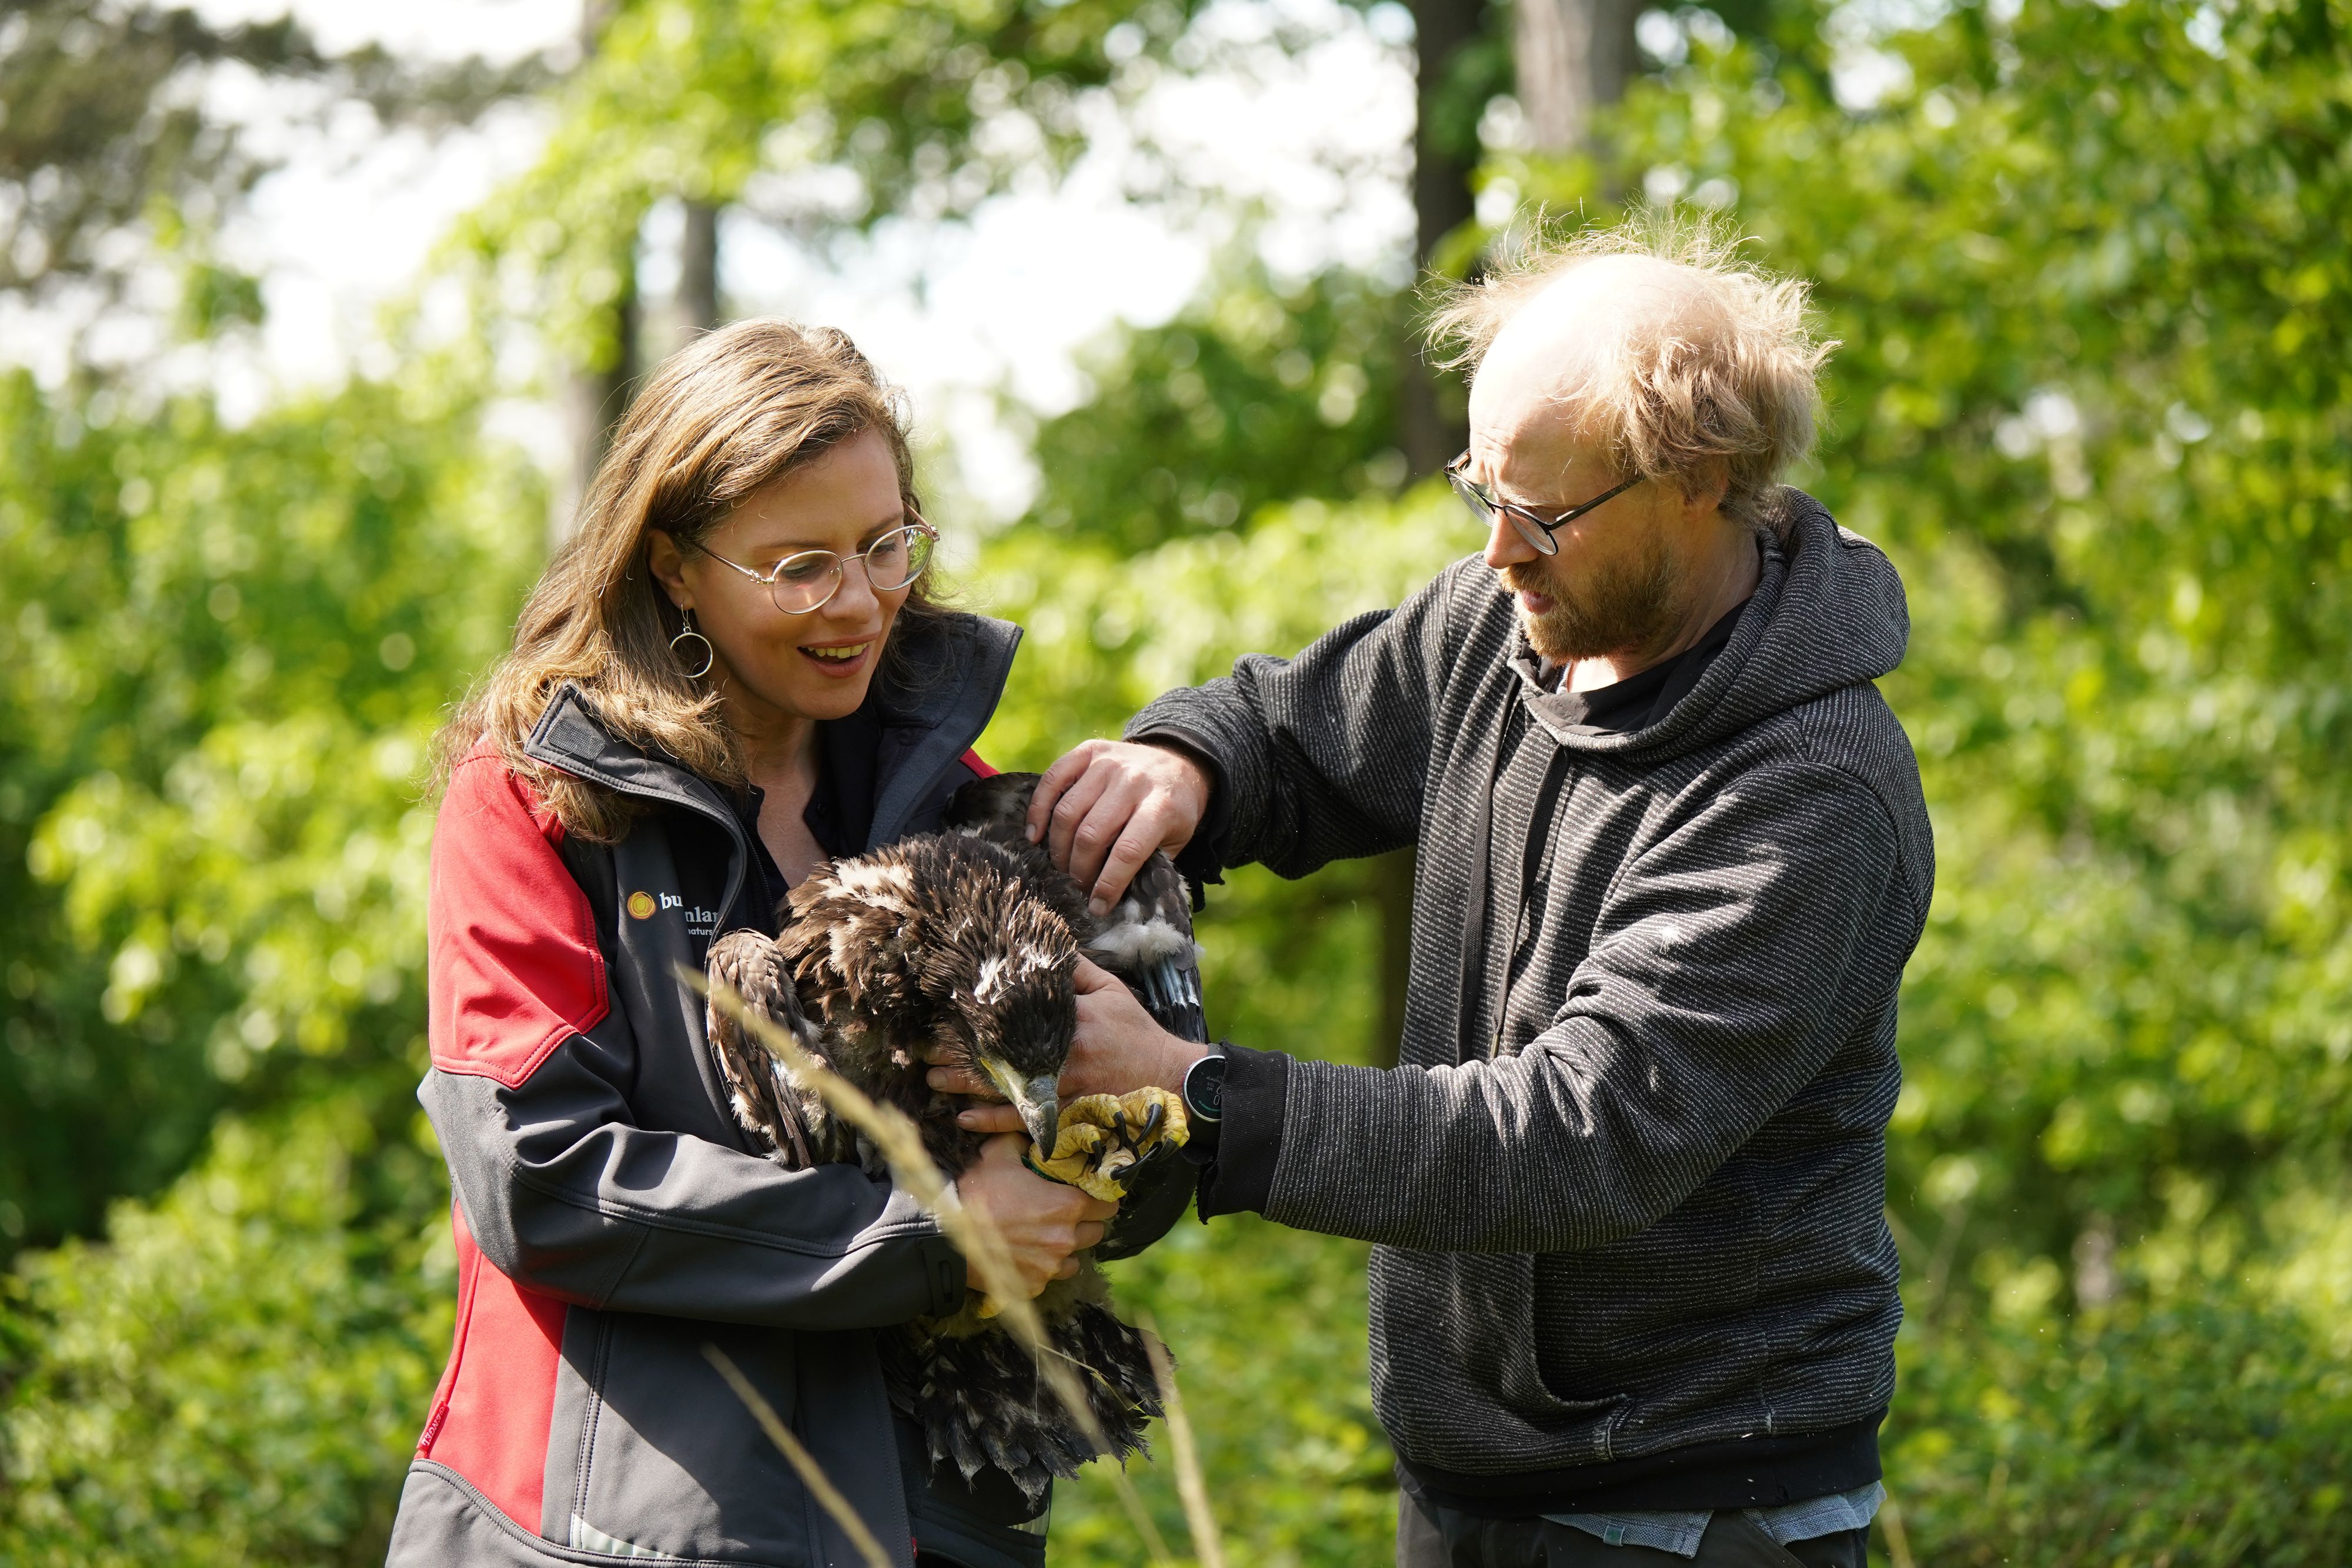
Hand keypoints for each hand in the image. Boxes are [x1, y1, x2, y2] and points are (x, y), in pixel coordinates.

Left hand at [932, 961, 1206, 1135]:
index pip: (1018, 1010)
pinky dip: (991, 1122)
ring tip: (932, 1081)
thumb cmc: (1137, 1033)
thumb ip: (1076, 969)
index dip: (981, 1013)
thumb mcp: (1112, 991)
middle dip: (959, 1053)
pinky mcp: (1067, 1115)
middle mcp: (1065, 1053)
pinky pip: (1023, 1121)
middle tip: (924, 1053)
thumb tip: (1042, 945)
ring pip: (1005, 1087)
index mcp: (1073, 1017)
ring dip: (965, 1086)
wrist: (1170, 1080)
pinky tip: (963, 1119)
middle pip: (1001, 1052)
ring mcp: (1065, 1087)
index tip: (949, 1011)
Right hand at [950, 1134, 1118, 1297]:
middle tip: (1064, 1214)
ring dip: (1065, 1247)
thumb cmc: (976, 1192)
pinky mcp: (1035, 1286)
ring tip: (1043, 1236)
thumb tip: (1033, 1132)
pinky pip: (1050, 1277)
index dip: (1100, 1198)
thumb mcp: (1000, 1153)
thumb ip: (1024, 1140)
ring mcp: (1051, 1266)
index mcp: (1068, 1205)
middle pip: (1096, 1232)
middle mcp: (1066, 1239)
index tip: (1089, 1195)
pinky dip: (1043, 1267)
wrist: (944, 1235)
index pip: (1108, 1204)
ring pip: (1075, 1258)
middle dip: (1085, 1223)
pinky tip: (1025, 1254)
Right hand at [1026, 739, 1210, 914]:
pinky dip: (1038, 809)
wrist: (1180, 763)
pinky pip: (1053, 778)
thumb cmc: (1174, 811)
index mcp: (1161, 806)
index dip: (1109, 883)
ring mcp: (1109, 763)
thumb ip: (1150, 864)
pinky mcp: (1089, 751)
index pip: (1128, 850)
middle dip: (1079, 870)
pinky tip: (1035, 835)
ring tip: (1061, 867)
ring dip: (1059, 847)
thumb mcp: (1176, 840)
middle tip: (1077, 887)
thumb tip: (1115, 900)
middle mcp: (1133, 781)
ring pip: (1068, 811)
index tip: (1097, 906)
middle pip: (1092, 834)